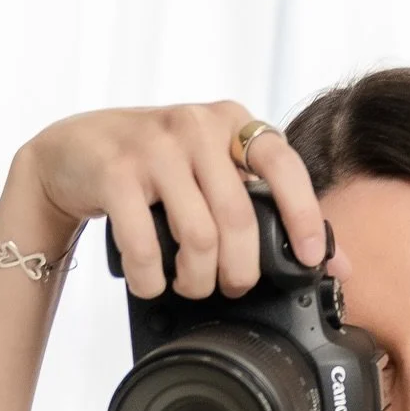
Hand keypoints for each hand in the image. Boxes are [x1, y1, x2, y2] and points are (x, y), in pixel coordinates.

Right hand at [11, 99, 348, 301]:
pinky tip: (152, 281)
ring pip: (198, 236)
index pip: (282, 164)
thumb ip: (270, 208)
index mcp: (230, 122)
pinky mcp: (114, 171)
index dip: (303, 215)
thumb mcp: (215, 174)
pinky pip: (145, 244)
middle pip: (240, 218)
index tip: (309, 259)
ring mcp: (153, 145)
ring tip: (190, 285)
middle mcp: (195, 125)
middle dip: (240, 271)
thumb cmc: (154, 169)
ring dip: (197, 279)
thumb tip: (338, 263)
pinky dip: (152, 278)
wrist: (71, 152)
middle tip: (230, 288)